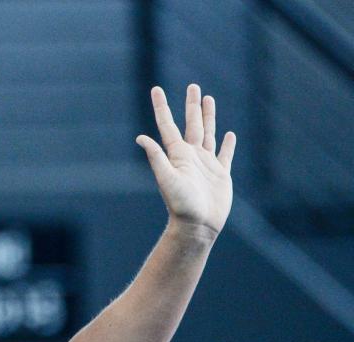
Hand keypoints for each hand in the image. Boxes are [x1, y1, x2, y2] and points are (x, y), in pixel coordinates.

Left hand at [135, 84, 236, 236]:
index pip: (168, 125)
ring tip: (209, 99)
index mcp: (177, 154)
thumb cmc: (180, 204)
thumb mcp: (166, 178)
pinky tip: (229, 134)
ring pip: (208, 133)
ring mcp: (206, 164)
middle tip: (193, 86)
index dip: (162, 107)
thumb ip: (156, 157)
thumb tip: (140, 138)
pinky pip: (225, 154)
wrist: (197, 226)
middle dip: (192, 105)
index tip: (156, 89)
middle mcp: (191, 156)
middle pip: (191, 123)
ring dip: (208, 117)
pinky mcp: (220, 174)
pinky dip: (227, 144)